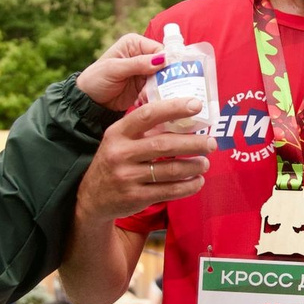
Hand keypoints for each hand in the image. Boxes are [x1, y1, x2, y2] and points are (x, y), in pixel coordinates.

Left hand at [75, 33, 168, 112]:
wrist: (89, 101)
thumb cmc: (96, 80)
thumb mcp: (115, 69)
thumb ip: (138, 63)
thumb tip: (162, 59)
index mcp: (135, 43)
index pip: (159, 49)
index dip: (166, 61)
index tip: (167, 75)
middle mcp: (143, 54)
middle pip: (165, 64)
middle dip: (163, 77)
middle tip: (157, 89)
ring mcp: (145, 71)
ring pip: (164, 78)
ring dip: (159, 88)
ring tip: (147, 96)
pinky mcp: (146, 86)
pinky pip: (158, 89)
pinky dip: (155, 96)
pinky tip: (145, 100)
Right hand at [76, 98, 214, 221]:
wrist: (92, 198)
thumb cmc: (114, 162)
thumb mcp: (120, 141)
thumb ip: (144, 130)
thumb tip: (183, 117)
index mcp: (117, 133)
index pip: (148, 115)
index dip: (174, 108)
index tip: (197, 105)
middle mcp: (121, 153)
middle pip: (164, 144)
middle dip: (193, 143)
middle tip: (211, 142)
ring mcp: (127, 177)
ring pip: (170, 169)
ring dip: (194, 166)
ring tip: (205, 163)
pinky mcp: (135, 197)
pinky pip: (169, 190)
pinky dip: (188, 186)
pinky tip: (197, 181)